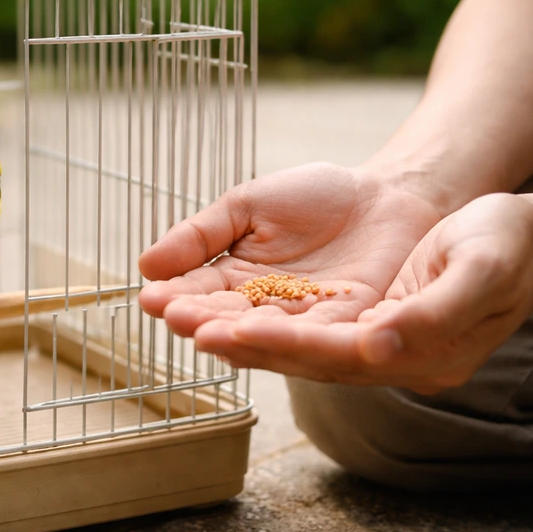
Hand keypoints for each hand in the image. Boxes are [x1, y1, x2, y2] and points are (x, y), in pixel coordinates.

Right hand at [138, 162, 443, 334]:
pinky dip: (293, 337)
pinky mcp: (353, 326)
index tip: (152, 298)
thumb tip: (146, 265)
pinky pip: (321, 335)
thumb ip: (201, 235)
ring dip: (238, 337)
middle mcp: (267, 312)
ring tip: (209, 333)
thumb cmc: (316, 198)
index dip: (176, 297)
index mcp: (237, 283)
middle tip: (175, 317)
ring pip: (268, 336)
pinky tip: (266, 332)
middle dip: (202, 320)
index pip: (199, 295)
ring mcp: (308, 323)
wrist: (386, 194)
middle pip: (228, 321)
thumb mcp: (247, 206)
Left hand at [192, 193, 532, 392]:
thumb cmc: (505, 244)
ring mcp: (360, 333)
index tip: (225, 333)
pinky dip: (248, 307)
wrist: (512, 230)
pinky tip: (209, 300)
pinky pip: (291, 314)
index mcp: (414, 353)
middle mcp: (378, 354)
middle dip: (233, 337)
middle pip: (295, 351)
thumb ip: (433, 313)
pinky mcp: (348, 310)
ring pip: (284, 334)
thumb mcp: (482, 270)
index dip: (279, 345)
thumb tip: (373, 347)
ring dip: (228, 324)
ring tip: (173, 310)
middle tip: (176, 321)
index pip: (333, 356)